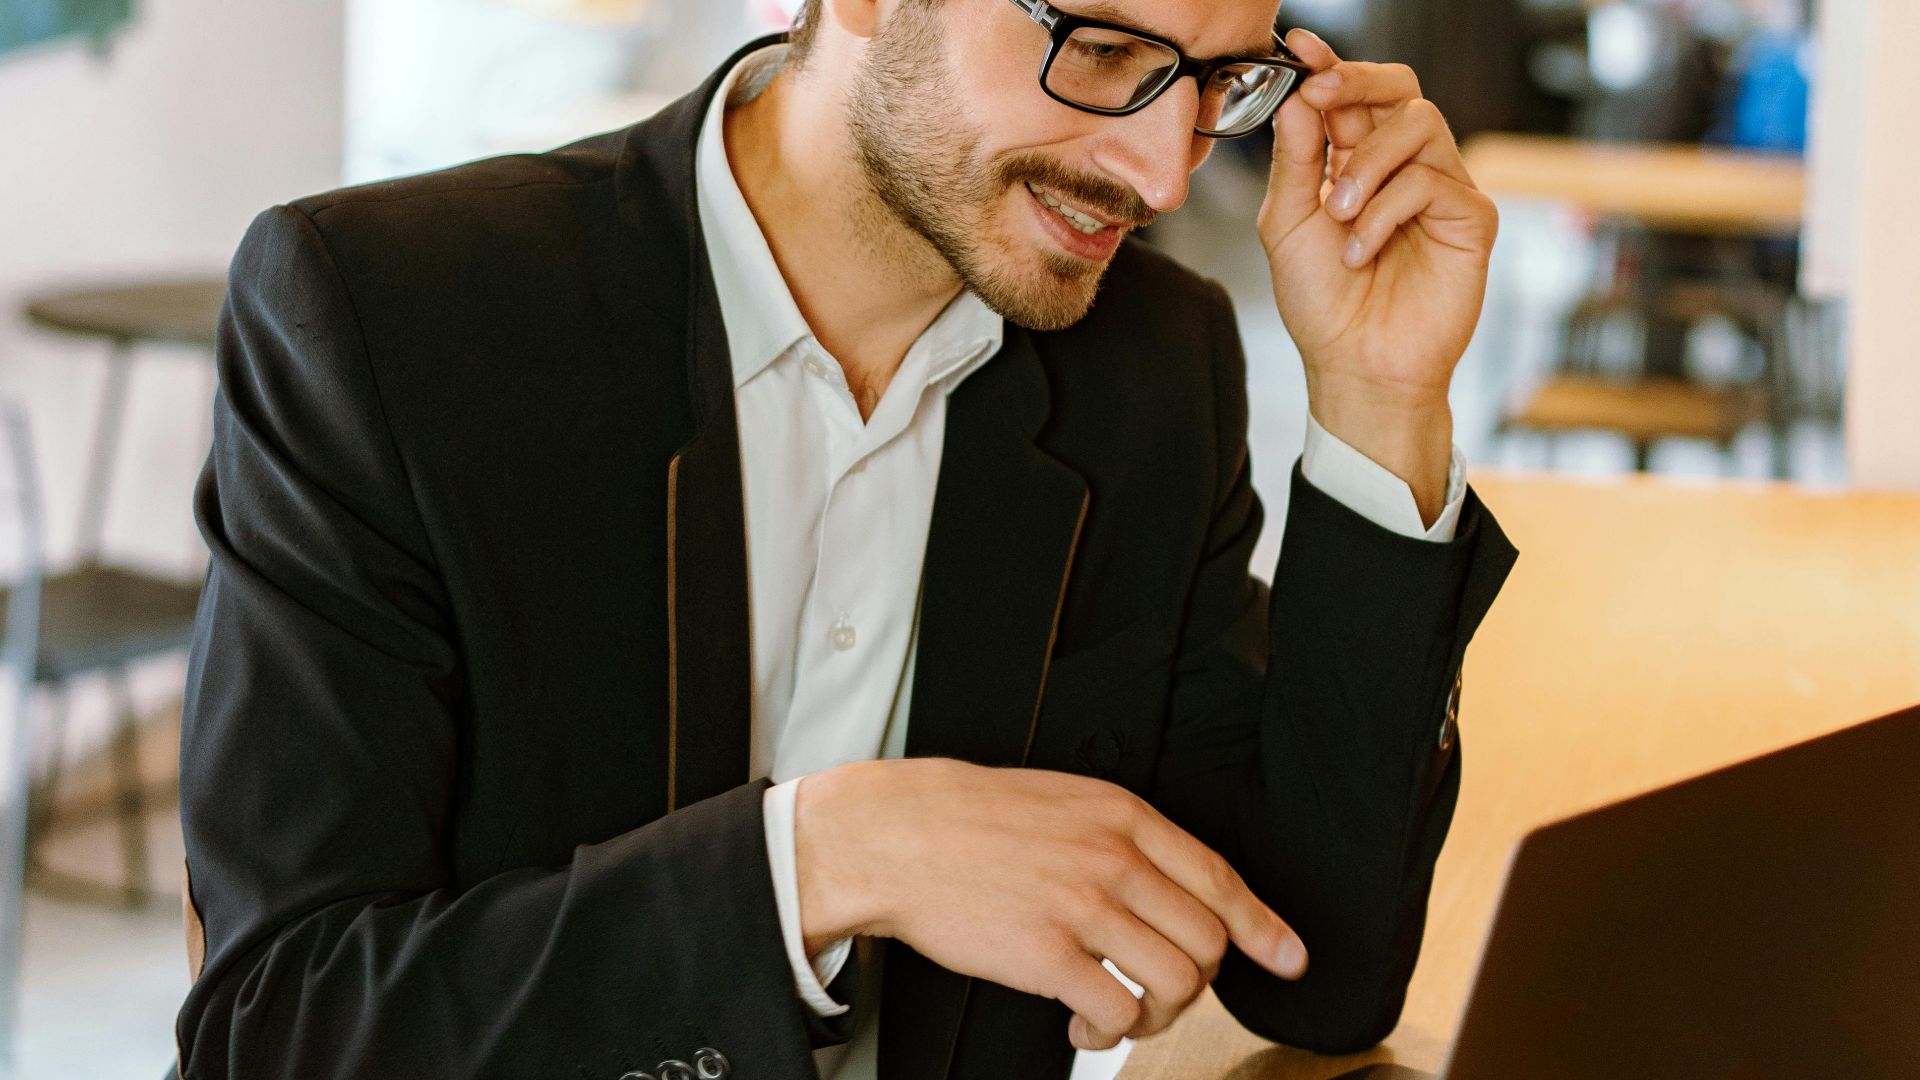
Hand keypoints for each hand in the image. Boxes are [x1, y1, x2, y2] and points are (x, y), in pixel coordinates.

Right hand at [793, 758, 1306, 1050]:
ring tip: (1122, 1014)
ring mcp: (1083, 907)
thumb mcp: (1064, 801)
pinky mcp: (1046, 956)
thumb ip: (1122, 838)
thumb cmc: (972, 820)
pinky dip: (1108, 1033)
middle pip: (1207, 942)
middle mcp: (1114, 858)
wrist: (896, 835)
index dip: (1263, 927)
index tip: (1289, 958)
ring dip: (1156, 1016)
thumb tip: (1172, 886)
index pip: (1219, 878)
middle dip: (1195, 982)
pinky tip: (1080, 1021)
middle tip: (1158, 992)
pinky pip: (1116, 1013)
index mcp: (1123, 816)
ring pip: (1175, 984)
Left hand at [1258, 29, 1497, 521]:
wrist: (1356, 366)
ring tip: (1339, 215)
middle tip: (1323, 97)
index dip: (1331, 66)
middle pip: (1400, 88)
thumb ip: (1296, 157)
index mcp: (1355, 163)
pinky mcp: (1470, 218)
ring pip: (1419, 123)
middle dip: (1358, 83)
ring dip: (1366, 165)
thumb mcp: (1289, 223)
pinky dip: (1387, 209)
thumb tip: (1301, 94)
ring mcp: (1441, 189)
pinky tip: (1362, 249)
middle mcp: (1403, 168)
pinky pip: (1433, 179)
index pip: (1352, 96)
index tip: (1301, 47)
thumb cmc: (1322, 302)